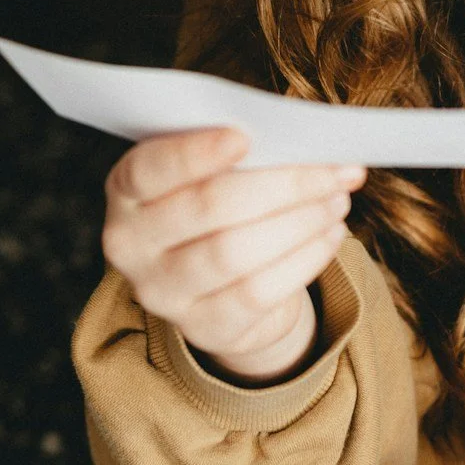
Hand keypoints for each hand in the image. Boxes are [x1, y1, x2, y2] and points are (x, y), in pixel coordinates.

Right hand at [101, 127, 366, 384]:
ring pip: (236, 252)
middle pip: (210, 207)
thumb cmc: (218, 210)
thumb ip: (237, 154)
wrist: (220, 288)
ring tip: (337, 200)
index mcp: (126, 190)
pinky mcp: (204, 328)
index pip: (150, 169)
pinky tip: (330, 235)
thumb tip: (303, 142)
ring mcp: (163, 293)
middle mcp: (130, 244)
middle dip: (283, 184)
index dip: (195, 152)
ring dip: (300, 221)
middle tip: (335, 170)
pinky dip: (305, 258)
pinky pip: (259, 292)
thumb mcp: (210, 175)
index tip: (245, 137)